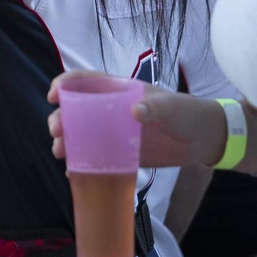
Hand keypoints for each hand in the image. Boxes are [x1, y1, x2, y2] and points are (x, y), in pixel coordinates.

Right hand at [48, 72, 225, 169]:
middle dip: (61, 118)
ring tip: (60, 152)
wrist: (203, 139)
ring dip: (67, 142)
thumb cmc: (187, 113)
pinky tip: (73, 174)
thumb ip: (155, 108)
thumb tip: (134, 111)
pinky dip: (82, 166)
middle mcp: (111, 111)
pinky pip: (96, 159)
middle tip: (56, 131)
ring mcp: (115, 134)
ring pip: (82, 136)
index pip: (85, 81)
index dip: (65, 84)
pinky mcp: (121, 155)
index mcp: (119, 91)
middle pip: (76, 111)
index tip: (53, 96)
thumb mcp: (171, 107)